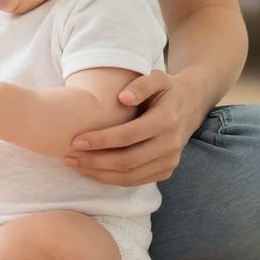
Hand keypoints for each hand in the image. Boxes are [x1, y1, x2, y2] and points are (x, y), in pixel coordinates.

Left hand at [65, 69, 201, 185]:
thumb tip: (123, 98)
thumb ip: (141, 84)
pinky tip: (92, 171)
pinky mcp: (166, 171)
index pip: (128, 135)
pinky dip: (112, 179)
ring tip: (75, 165)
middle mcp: (171, 144)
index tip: (76, 140)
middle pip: (128, 160)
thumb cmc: (165, 89)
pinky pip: (136, 181)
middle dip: (95, 161)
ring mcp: (170, 161)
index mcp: (167, 120)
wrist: (190, 106)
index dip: (101, 140)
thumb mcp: (157, 78)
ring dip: (100, 174)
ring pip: (131, 176)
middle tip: (69, 157)